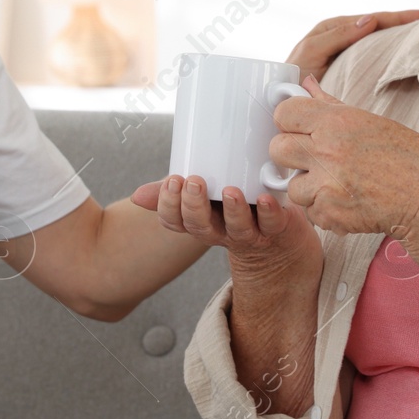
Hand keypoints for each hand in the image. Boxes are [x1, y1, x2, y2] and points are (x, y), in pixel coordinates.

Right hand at [131, 175, 321, 288]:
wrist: (282, 237)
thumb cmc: (237, 208)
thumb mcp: (205, 198)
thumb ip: (177, 191)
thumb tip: (137, 196)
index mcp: (201, 221)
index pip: (175, 222)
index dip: (170, 206)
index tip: (173, 181)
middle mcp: (222, 231)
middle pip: (201, 228)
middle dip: (194, 206)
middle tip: (192, 182)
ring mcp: (250, 233)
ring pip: (237, 229)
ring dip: (232, 210)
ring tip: (229, 191)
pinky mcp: (277, 229)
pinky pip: (272, 224)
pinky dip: (269, 212)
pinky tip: (265, 199)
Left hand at [270, 75, 418, 256]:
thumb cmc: (405, 157)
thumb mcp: (369, 122)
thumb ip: (329, 105)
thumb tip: (306, 83)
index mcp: (337, 122)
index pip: (284, 113)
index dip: (289, 122)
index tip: (299, 129)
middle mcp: (327, 150)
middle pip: (277, 149)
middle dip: (290, 156)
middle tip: (313, 160)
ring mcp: (326, 184)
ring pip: (292, 186)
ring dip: (309, 188)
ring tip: (337, 184)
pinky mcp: (330, 213)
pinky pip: (310, 212)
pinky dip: (324, 211)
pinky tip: (348, 202)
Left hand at [285, 10, 418, 81]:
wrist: (281, 102)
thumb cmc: (290, 77)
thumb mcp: (311, 53)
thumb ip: (336, 36)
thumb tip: (370, 19)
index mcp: (333, 29)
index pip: (373, 19)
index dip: (398, 17)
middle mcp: (342, 37)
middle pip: (379, 26)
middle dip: (404, 22)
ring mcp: (347, 53)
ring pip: (379, 39)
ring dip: (400, 36)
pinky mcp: (349, 69)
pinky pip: (374, 56)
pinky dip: (391, 52)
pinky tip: (406, 56)